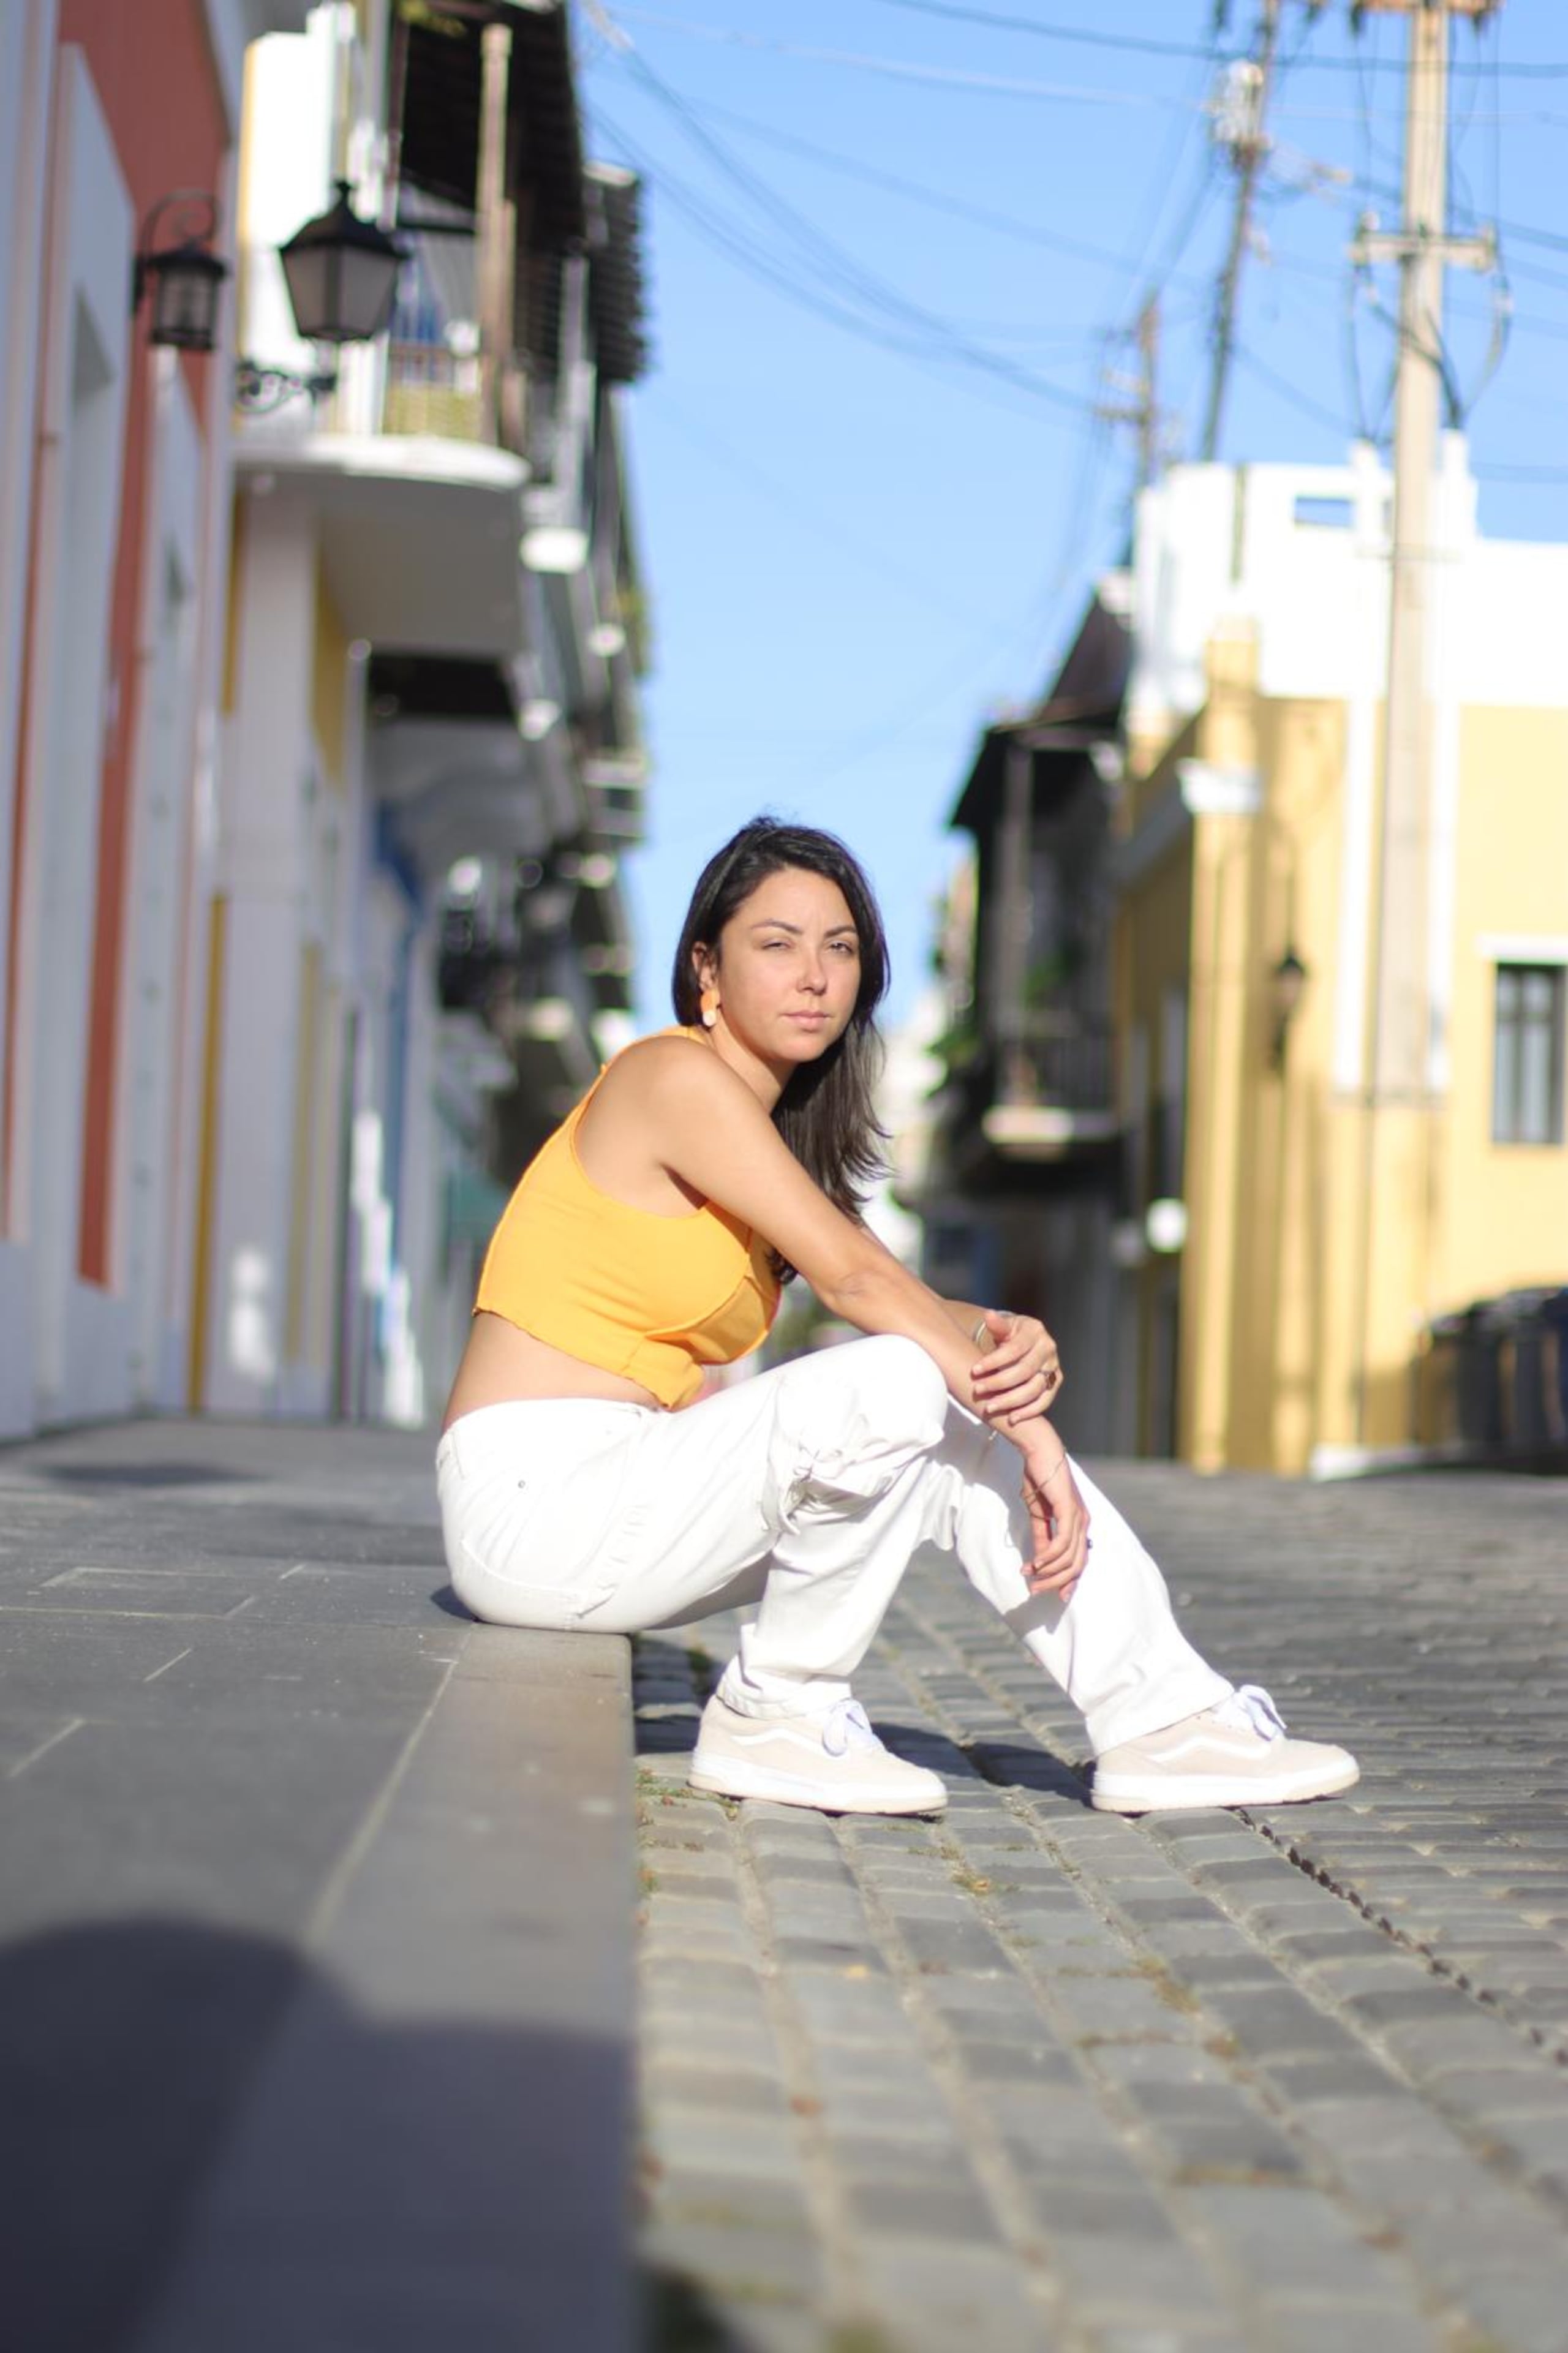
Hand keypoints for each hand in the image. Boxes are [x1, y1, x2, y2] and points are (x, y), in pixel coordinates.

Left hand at [971, 1308, 1064, 1428]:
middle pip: (1024, 1371)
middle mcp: (1048, 1349)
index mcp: (1035, 1332)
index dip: (994, 1361)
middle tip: (978, 1390)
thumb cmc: (1011, 1335)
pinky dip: (1029, 1412)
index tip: (974, 1371)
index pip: (1014, 1349)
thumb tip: (989, 1316)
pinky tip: (1012, 1418)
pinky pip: (1045, 1401)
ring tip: (990, 1407)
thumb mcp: (1004, 1327)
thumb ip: (997, 1324)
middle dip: (999, 1383)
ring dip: (1011, 1401)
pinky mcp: (1055, 1383)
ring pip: (1034, 1389)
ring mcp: (1054, 1367)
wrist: (1025, 1343)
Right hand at [1018, 1430, 1089, 1600]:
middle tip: (1035, 1590)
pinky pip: (1061, 1543)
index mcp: (1078, 1523)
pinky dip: (1047, 1557)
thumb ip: (1042, 1537)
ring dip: (1048, 1572)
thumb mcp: (1038, 1515)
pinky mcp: (1069, 1509)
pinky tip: (1034, 1563)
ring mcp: (1078, 1516)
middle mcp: (1083, 1522)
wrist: (1038, 1452)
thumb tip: (1039, 1562)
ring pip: (1069, 1557)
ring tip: (1030, 1577)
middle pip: (1077, 1565)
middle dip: (1057, 1582)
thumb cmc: (1038, 1479)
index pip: (1080, 1560)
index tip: (1057, 1596)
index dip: (1070, 1580)